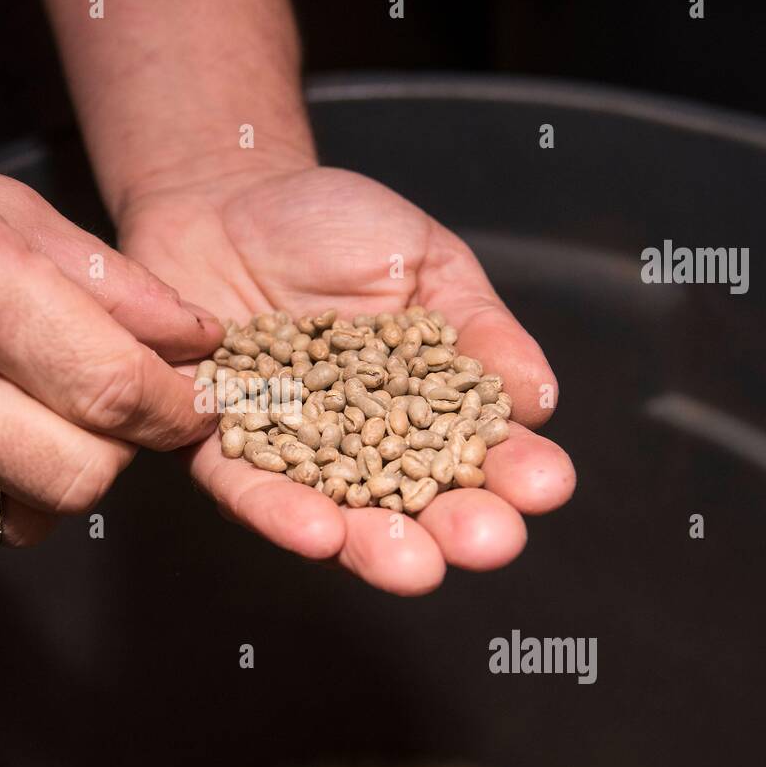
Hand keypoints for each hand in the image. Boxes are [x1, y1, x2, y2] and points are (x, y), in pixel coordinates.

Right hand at [0, 127, 221, 543]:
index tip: (194, 407)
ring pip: (20, 518)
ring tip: (34, 412)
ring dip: (55, 478)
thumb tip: (199, 345)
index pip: (106, 385)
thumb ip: (112, 283)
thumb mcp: (1, 204)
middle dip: (120, 452)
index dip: (174, 411)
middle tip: (114, 409)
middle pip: (73, 475)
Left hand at [117, 163, 575, 593]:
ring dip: (375, 548)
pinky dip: (280, 512)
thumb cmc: (332, 227)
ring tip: (413, 567)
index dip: (516, 474)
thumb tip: (540, 399)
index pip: (478, 452)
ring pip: (336, 519)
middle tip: (487, 543)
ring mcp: (291, 455)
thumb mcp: (425, 261)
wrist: (226, 199)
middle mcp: (360, 447)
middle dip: (455, 531)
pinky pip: (247, 488)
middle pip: (415, 507)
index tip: (547, 486)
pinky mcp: (218, 449)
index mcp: (423, 408)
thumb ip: (479, 328)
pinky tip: (318, 531)